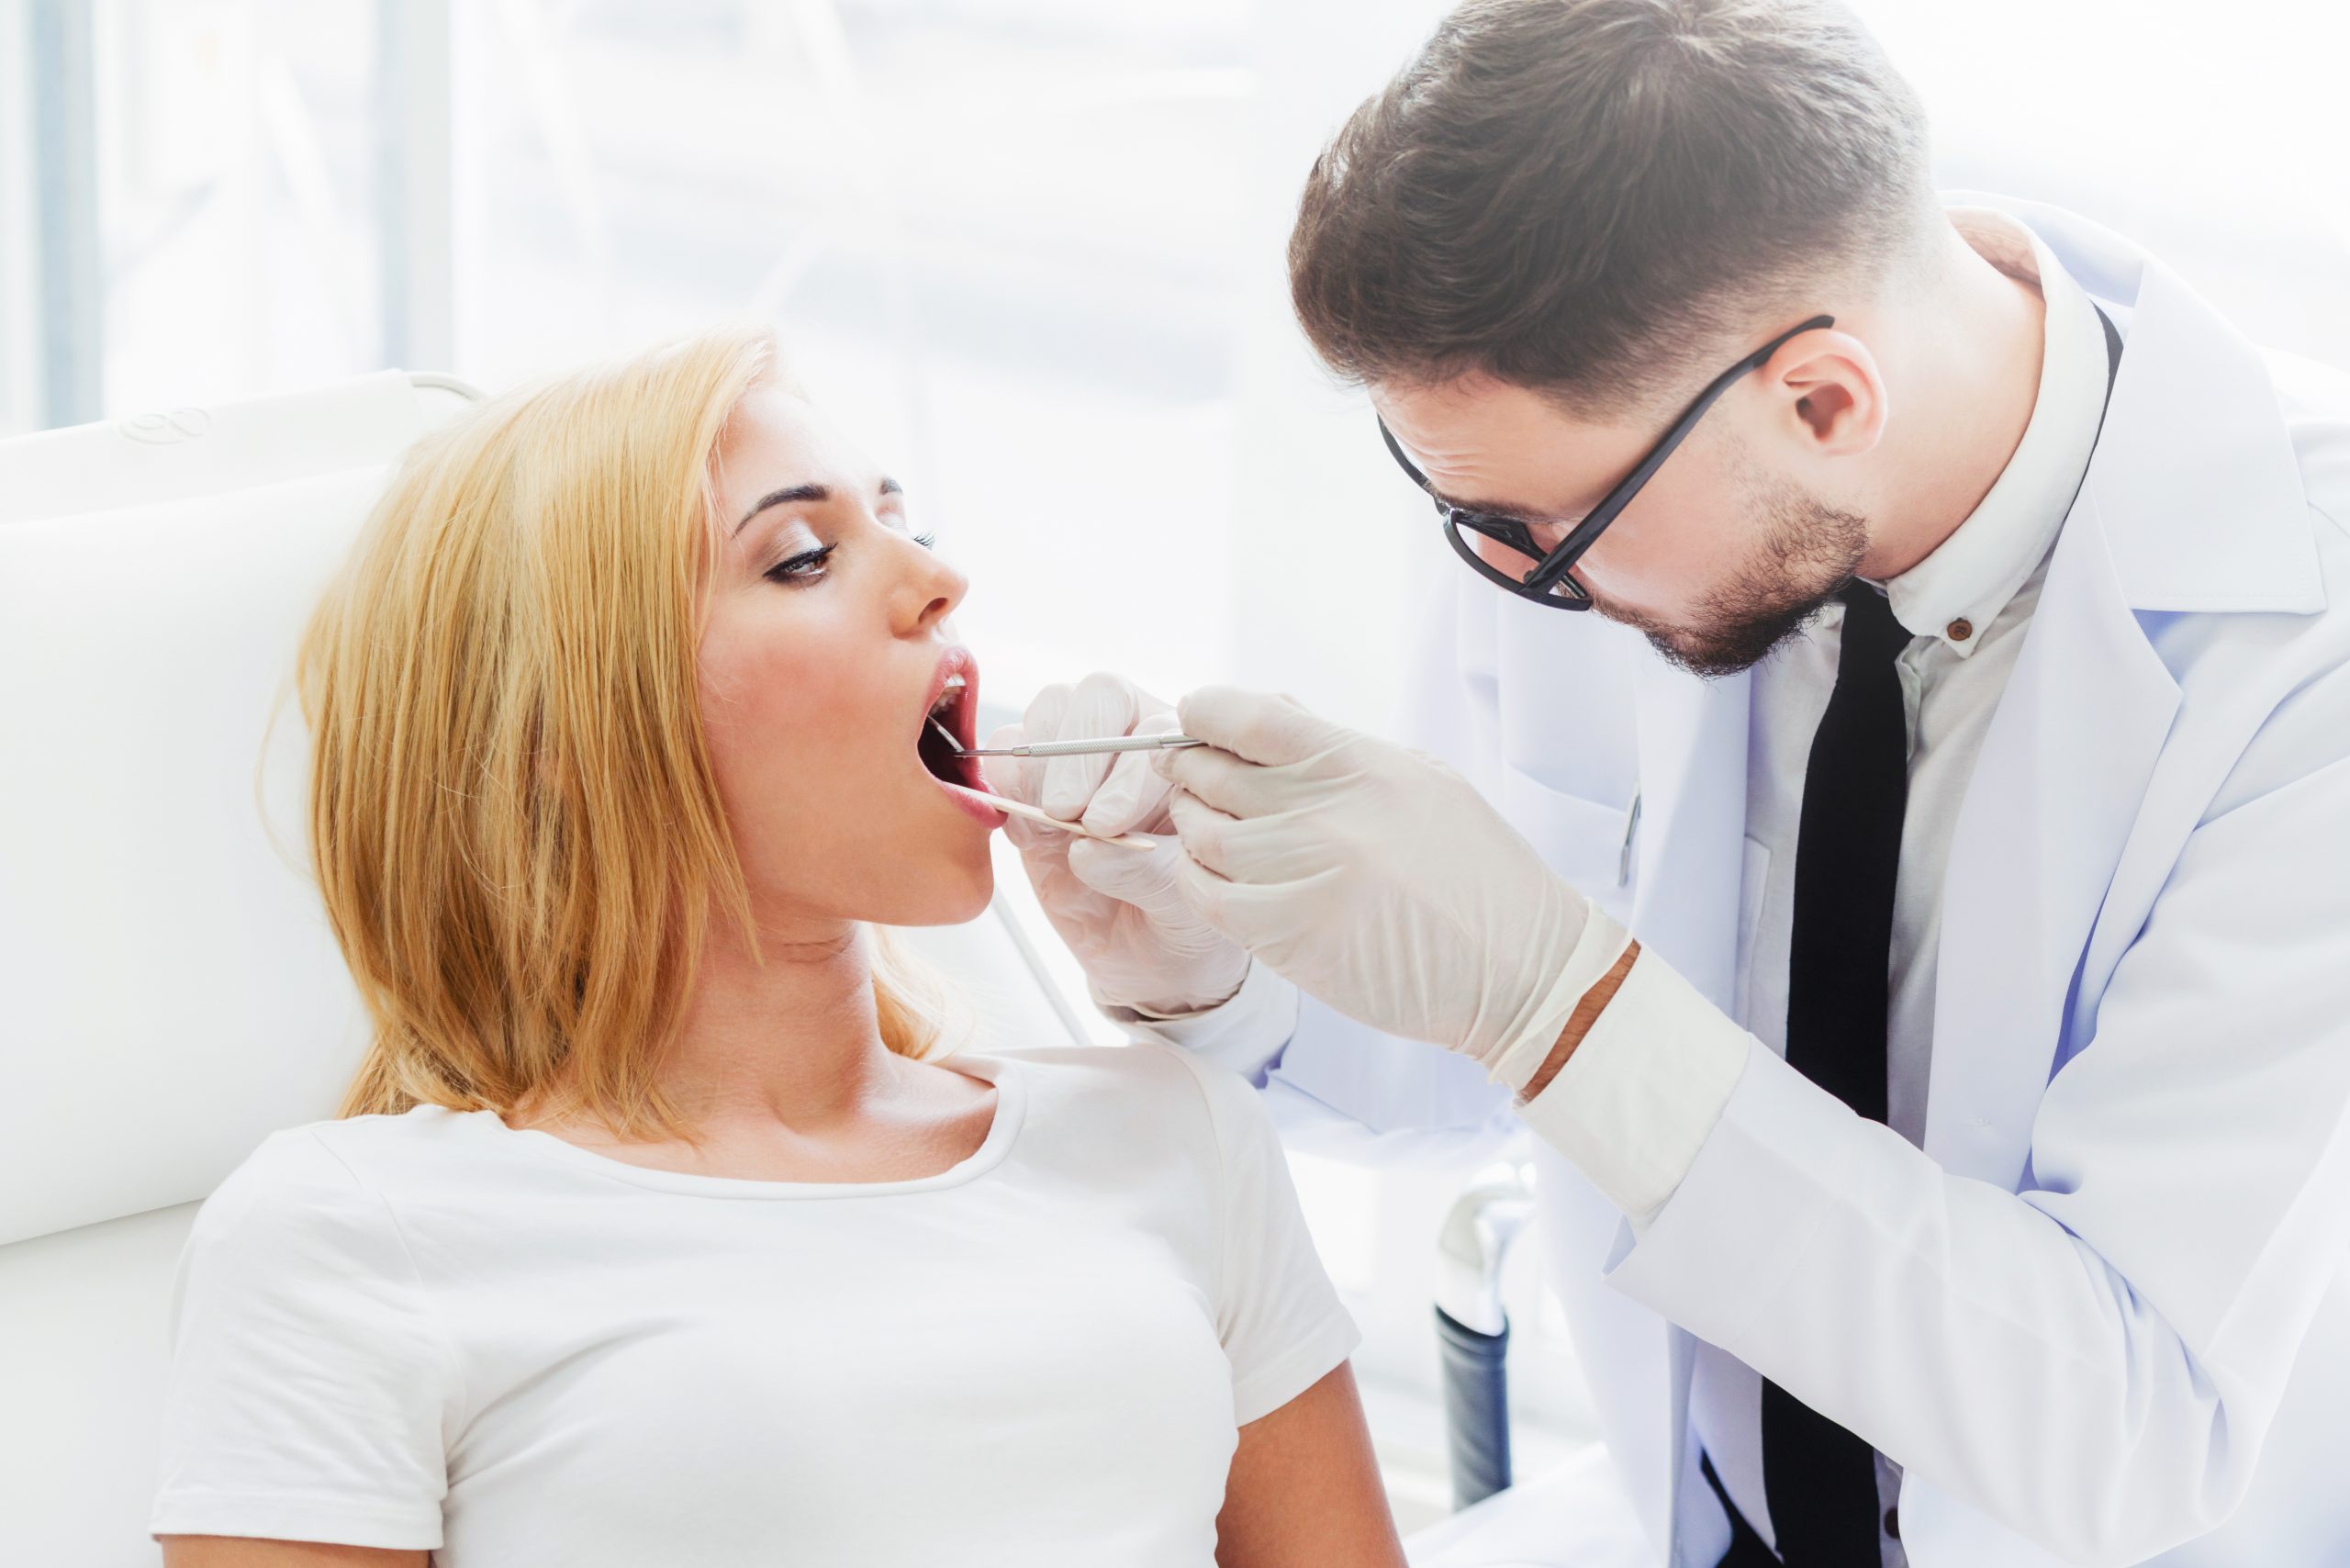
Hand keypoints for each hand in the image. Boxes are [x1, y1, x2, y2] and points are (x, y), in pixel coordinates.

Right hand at [986, 673, 1250, 1016]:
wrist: (1148, 957)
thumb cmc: (1183, 921)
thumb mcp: (1183, 906)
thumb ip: (1147, 873)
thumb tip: (1088, 847)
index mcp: (1189, 760)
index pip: (1155, 731)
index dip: (1126, 773)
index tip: (1108, 825)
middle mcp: (1136, 743)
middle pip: (1100, 696)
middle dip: (1077, 753)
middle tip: (1066, 814)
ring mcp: (1081, 759)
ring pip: (1052, 711)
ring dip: (1039, 763)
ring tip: (1046, 825)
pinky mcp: (1033, 787)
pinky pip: (1005, 756)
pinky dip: (1003, 786)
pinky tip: (1025, 835)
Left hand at [1153, 686, 1609, 1072]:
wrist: (1520, 966)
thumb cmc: (1476, 872)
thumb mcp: (1421, 780)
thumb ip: (1339, 748)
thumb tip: (1269, 708)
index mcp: (1359, 763)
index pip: (1249, 716)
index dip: (1204, 711)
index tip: (1191, 716)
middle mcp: (1325, 811)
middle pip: (1211, 773)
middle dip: (1186, 766)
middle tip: (1183, 772)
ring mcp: (1303, 874)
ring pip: (1202, 835)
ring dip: (1189, 824)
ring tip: (1201, 822)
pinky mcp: (1289, 935)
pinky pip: (1208, 897)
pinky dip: (1196, 881)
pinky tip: (1210, 876)